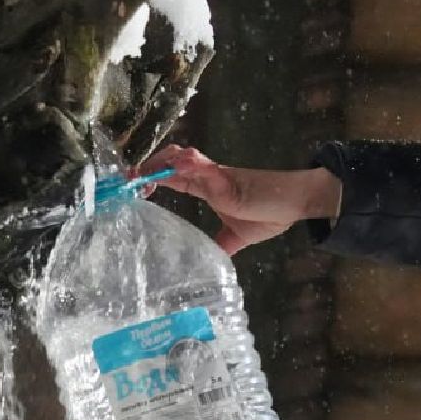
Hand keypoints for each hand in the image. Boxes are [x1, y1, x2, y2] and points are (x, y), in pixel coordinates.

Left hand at [137, 145, 340, 255]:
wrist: (295, 202)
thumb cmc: (269, 212)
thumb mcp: (237, 236)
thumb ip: (220, 245)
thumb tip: (207, 262)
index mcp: (206, 187)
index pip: (171, 175)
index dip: (149, 176)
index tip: (131, 188)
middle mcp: (206, 177)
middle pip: (168, 161)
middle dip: (145, 167)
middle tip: (125, 183)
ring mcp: (215, 175)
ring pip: (180, 158)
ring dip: (158, 164)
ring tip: (138, 177)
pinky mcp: (227, 178)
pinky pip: (203, 167)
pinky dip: (187, 165)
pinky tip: (173, 169)